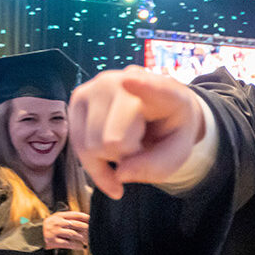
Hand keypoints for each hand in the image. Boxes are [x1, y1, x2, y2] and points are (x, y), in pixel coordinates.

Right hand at [42, 211, 89, 249]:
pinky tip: (81, 247)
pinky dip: (76, 245)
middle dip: (86, 228)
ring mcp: (55, 232)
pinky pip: (67, 243)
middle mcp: (57, 222)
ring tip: (88, 240)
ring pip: (73, 234)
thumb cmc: (48, 226)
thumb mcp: (56, 218)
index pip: (75, 214)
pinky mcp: (53, 241)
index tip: (93, 220)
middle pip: (76, 224)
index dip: (85, 217)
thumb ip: (67, 218)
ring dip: (82, 237)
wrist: (33, 234)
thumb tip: (83, 220)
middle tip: (93, 231)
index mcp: (59, 216)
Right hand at [68, 65, 203, 198]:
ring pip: (90, 147)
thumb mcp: (177, 154)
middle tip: (141, 146)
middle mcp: (125, 81)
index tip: (131, 80)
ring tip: (128, 145)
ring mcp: (97, 86)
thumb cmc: (169, 131)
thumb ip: (157, 166)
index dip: (144, 86)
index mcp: (165, 93)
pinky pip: (76, 145)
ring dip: (110, 158)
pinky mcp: (78, 97)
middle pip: (112, 142)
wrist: (157, 113)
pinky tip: (110, 154)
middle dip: (125, 156)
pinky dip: (93, 162)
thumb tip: (120, 174)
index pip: (155, 89)